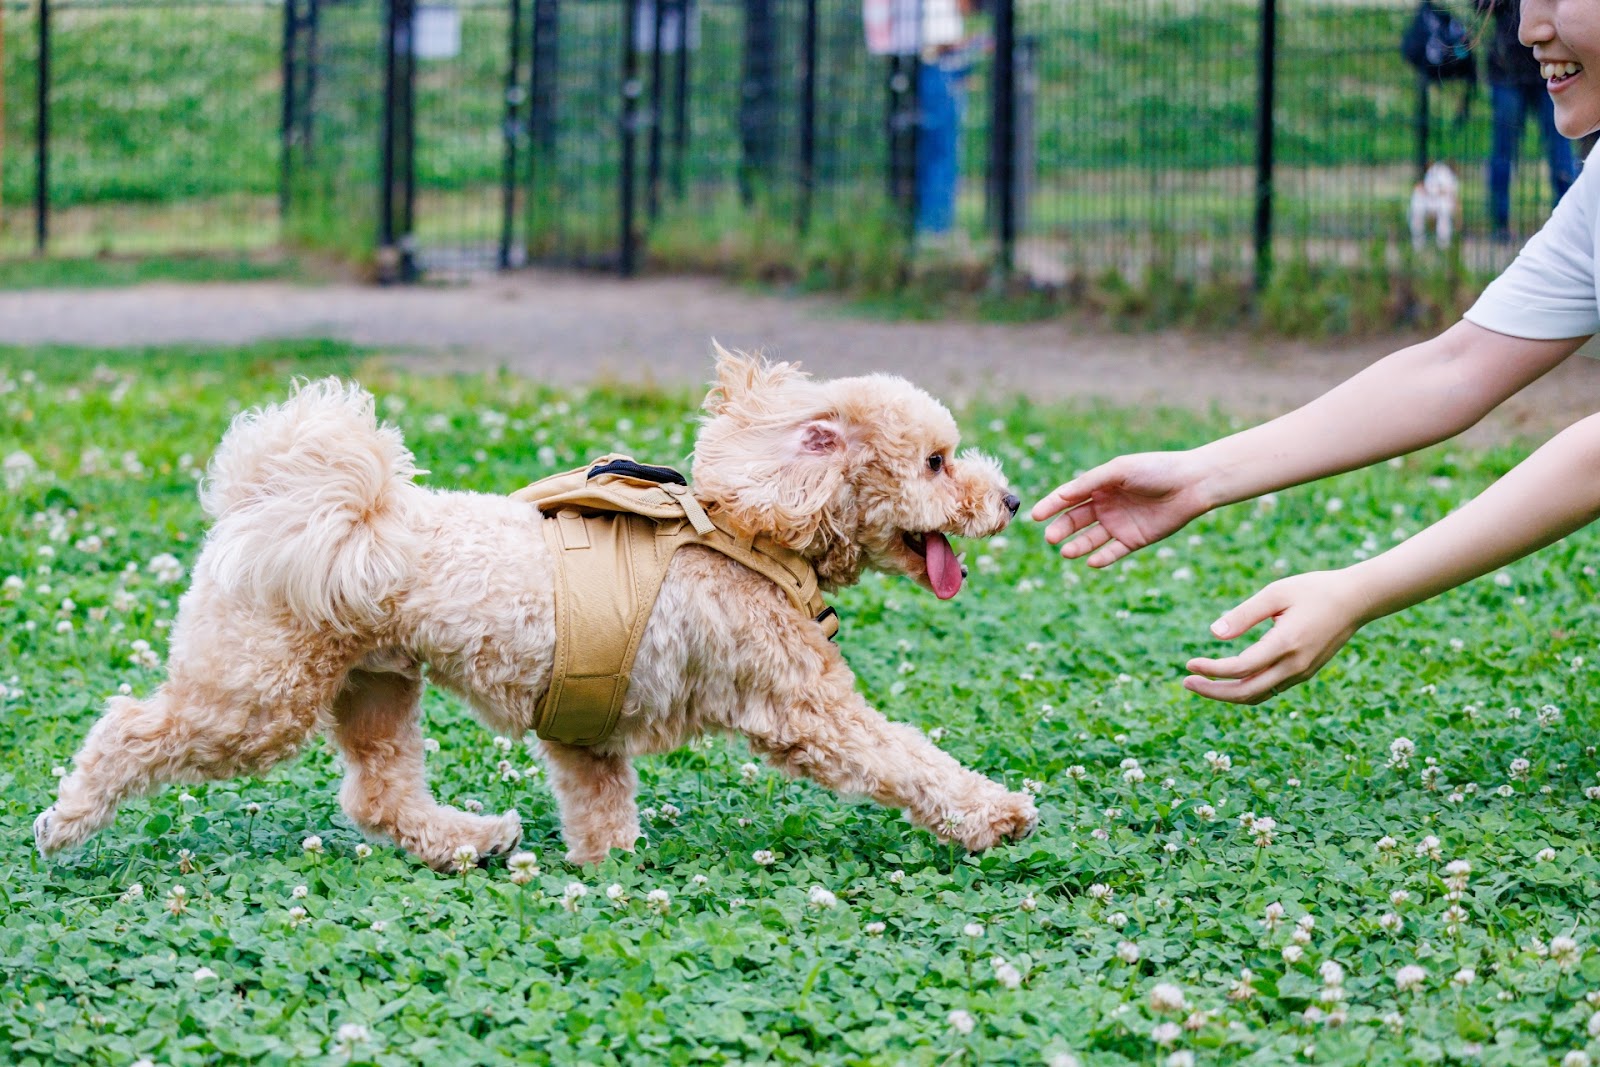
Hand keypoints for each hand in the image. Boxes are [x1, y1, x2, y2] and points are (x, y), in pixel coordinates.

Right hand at [1030, 451, 1210, 566]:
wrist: (1192, 484)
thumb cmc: (1155, 470)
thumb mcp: (1119, 471)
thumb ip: (1089, 483)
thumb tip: (1061, 495)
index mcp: (1100, 485)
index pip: (1068, 498)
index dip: (1051, 506)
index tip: (1035, 516)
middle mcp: (1106, 505)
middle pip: (1076, 520)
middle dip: (1061, 529)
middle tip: (1050, 538)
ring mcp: (1119, 523)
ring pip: (1091, 539)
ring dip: (1077, 546)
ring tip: (1066, 552)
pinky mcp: (1134, 539)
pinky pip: (1113, 552)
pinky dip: (1101, 558)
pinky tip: (1091, 561)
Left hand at [1183, 570, 1371, 703]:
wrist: (1356, 600)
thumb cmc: (1313, 590)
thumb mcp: (1276, 593)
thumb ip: (1244, 614)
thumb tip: (1213, 633)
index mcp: (1286, 644)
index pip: (1241, 668)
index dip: (1212, 670)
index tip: (1189, 664)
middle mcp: (1295, 665)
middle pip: (1246, 692)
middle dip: (1213, 691)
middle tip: (1186, 681)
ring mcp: (1301, 672)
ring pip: (1258, 695)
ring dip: (1227, 694)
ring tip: (1201, 683)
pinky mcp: (1304, 672)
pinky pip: (1270, 689)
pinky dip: (1245, 690)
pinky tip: (1228, 679)